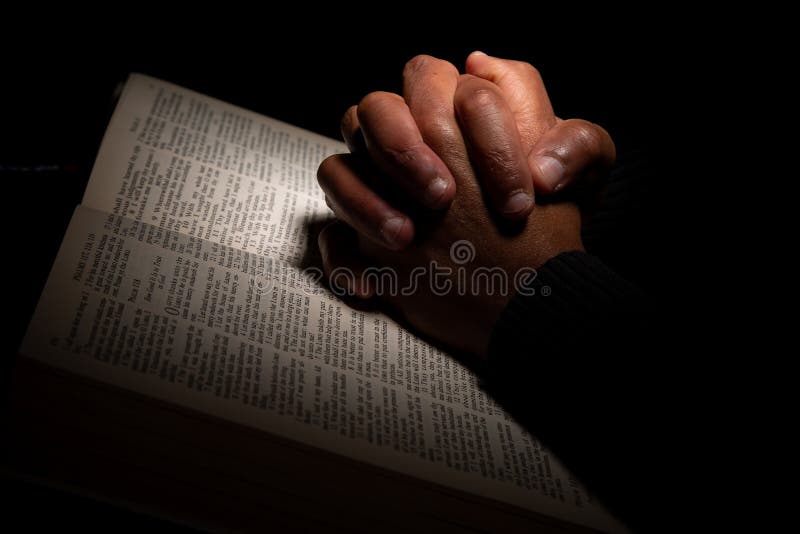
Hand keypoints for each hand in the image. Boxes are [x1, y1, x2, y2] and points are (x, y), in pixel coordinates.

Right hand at [317, 54, 614, 356]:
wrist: (529, 286)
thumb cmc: (552, 222)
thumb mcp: (582, 184)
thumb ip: (578, 148)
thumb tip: (536, 157)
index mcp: (456, 112)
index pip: (448, 86)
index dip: (485, 139)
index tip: (518, 199)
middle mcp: (410, 143)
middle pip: (374, 110)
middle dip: (404, 148)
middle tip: (442, 197)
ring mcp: (380, 190)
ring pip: (336, 169)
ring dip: (364, 199)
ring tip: (404, 237)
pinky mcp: (363, 239)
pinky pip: (328, 239)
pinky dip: (343, 259)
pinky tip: (372, 285)